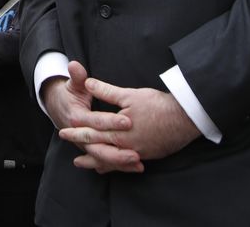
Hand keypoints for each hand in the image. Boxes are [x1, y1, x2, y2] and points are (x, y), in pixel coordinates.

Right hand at [41, 61, 140, 173]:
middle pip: (98, 147)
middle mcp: (79, 135)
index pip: (95, 121)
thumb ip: (77, 76)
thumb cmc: (69, 95)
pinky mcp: (92, 150)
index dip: (111, 122)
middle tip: (136, 153)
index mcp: (76, 117)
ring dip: (120, 162)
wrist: (58, 108)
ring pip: (102, 157)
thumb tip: (74, 64)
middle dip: (117, 152)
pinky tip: (135, 167)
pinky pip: (106, 161)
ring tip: (138, 163)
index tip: (129, 121)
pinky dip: (119, 166)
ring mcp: (85, 145)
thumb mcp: (73, 84)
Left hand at [59, 78, 200, 168]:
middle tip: (72, 155)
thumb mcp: (130, 95)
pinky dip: (115, 165)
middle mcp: (126, 146)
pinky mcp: (148, 155)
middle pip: (99, 150)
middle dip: (84, 150)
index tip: (63, 132)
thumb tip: (89, 83)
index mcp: (119, 131)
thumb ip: (107, 91)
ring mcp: (137, 153)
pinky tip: (111, 167)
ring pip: (112, 160)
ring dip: (97, 162)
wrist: (186, 119)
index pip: (92, 133)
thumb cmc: (157, 105)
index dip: (77, 133)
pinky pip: (126, 164)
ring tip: (84, 165)